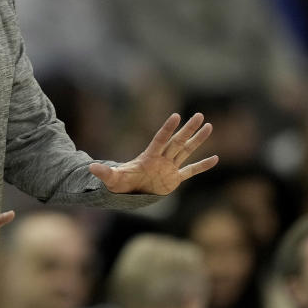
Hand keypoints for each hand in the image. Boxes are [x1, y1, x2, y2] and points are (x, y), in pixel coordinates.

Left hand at [89, 112, 217, 194]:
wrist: (129, 191)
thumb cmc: (120, 183)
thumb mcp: (112, 179)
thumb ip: (105, 172)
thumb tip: (91, 168)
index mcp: (149, 157)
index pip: (160, 140)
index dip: (167, 129)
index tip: (176, 116)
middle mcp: (162, 158)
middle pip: (177, 141)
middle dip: (188, 129)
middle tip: (199, 115)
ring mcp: (170, 167)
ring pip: (186, 150)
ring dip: (198, 140)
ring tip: (209, 126)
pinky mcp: (175, 178)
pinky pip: (191, 171)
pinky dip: (202, 166)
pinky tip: (215, 158)